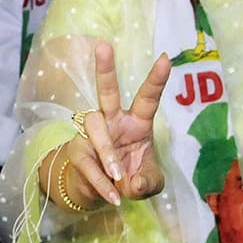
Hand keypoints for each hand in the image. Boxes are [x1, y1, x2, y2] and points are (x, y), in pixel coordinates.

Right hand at [65, 43, 170, 205]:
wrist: (102, 193)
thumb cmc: (131, 178)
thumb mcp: (148, 183)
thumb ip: (148, 183)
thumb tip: (133, 184)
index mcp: (136, 123)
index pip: (147, 98)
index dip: (156, 79)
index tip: (165, 57)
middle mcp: (113, 121)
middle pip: (107, 91)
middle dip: (105, 69)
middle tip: (104, 46)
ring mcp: (92, 134)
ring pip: (95, 127)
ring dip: (107, 153)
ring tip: (118, 177)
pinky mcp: (78, 150)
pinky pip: (87, 161)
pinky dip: (101, 182)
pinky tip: (112, 196)